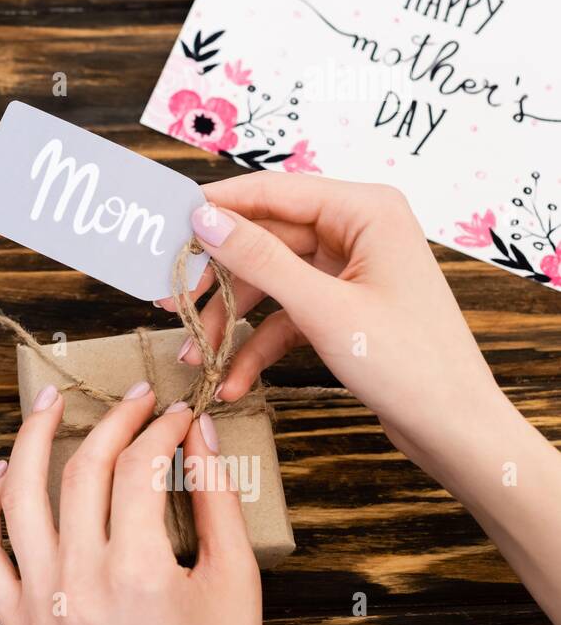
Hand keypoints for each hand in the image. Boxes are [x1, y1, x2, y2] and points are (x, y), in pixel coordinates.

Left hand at [0, 383, 260, 624]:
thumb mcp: (235, 583)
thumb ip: (218, 502)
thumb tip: (199, 433)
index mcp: (138, 574)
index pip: (140, 468)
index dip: (161, 429)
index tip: (176, 415)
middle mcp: (79, 583)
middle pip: (83, 472)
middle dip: (113, 422)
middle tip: (135, 399)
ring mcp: (39, 602)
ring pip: (18, 498)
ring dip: (30, 439)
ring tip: (50, 403)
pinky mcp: (15, 621)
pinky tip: (3, 472)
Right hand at [160, 173, 505, 466]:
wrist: (457, 431)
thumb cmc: (410, 364)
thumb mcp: (323, 309)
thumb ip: (259, 259)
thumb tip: (204, 219)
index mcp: (365, 211)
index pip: (273, 192)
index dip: (216, 208)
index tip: (166, 225)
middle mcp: (358, 231)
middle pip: (265, 240)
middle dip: (217, 280)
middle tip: (171, 301)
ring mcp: (349, 271)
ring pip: (268, 281)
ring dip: (230, 321)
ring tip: (194, 356)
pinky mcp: (342, 308)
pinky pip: (285, 315)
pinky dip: (256, 345)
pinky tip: (231, 380)